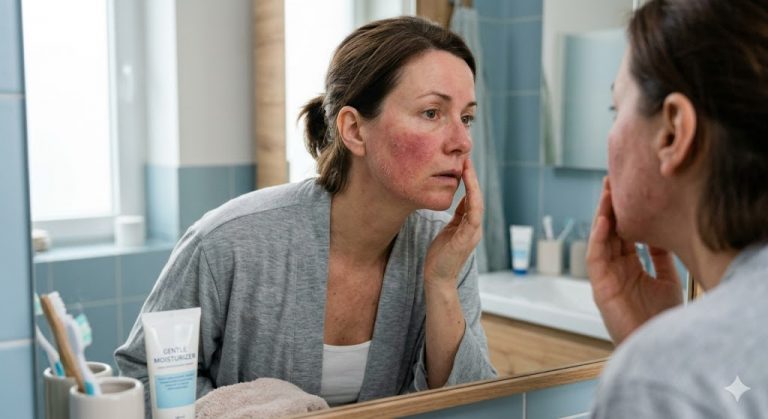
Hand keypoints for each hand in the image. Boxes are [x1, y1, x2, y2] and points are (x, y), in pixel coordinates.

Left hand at [424, 159, 483, 287]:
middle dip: (472, 178)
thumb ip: (456, 216)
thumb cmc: (440, 256)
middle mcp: (474, 228)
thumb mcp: (448, 230)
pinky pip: (473, 216)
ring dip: (473, 185)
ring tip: (467, 168)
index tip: (464, 164)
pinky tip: (468, 188)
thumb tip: (458, 198)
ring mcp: (473, 234)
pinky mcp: (466, 239)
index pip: (472, 198)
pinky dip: (472, 201)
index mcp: (469, 225)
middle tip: (466, 158)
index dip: (469, 181)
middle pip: (477, 197)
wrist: (437, 278)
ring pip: (477, 204)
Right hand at [587, 178, 682, 344]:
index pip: (623, 233)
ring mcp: (605, 278)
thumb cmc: (662, 319)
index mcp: (629, 268)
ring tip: (606, 193)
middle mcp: (615, 270)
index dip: (624, 212)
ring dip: (602, 216)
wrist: (657, 344)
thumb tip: (659, 231)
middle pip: (610, 232)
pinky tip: (605, 221)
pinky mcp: (600, 288)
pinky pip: (595, 258)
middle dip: (610, 207)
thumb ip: (659, 256)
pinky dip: (598, 238)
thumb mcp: (667, 279)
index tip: (628, 189)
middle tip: (612, 182)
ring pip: (600, 240)